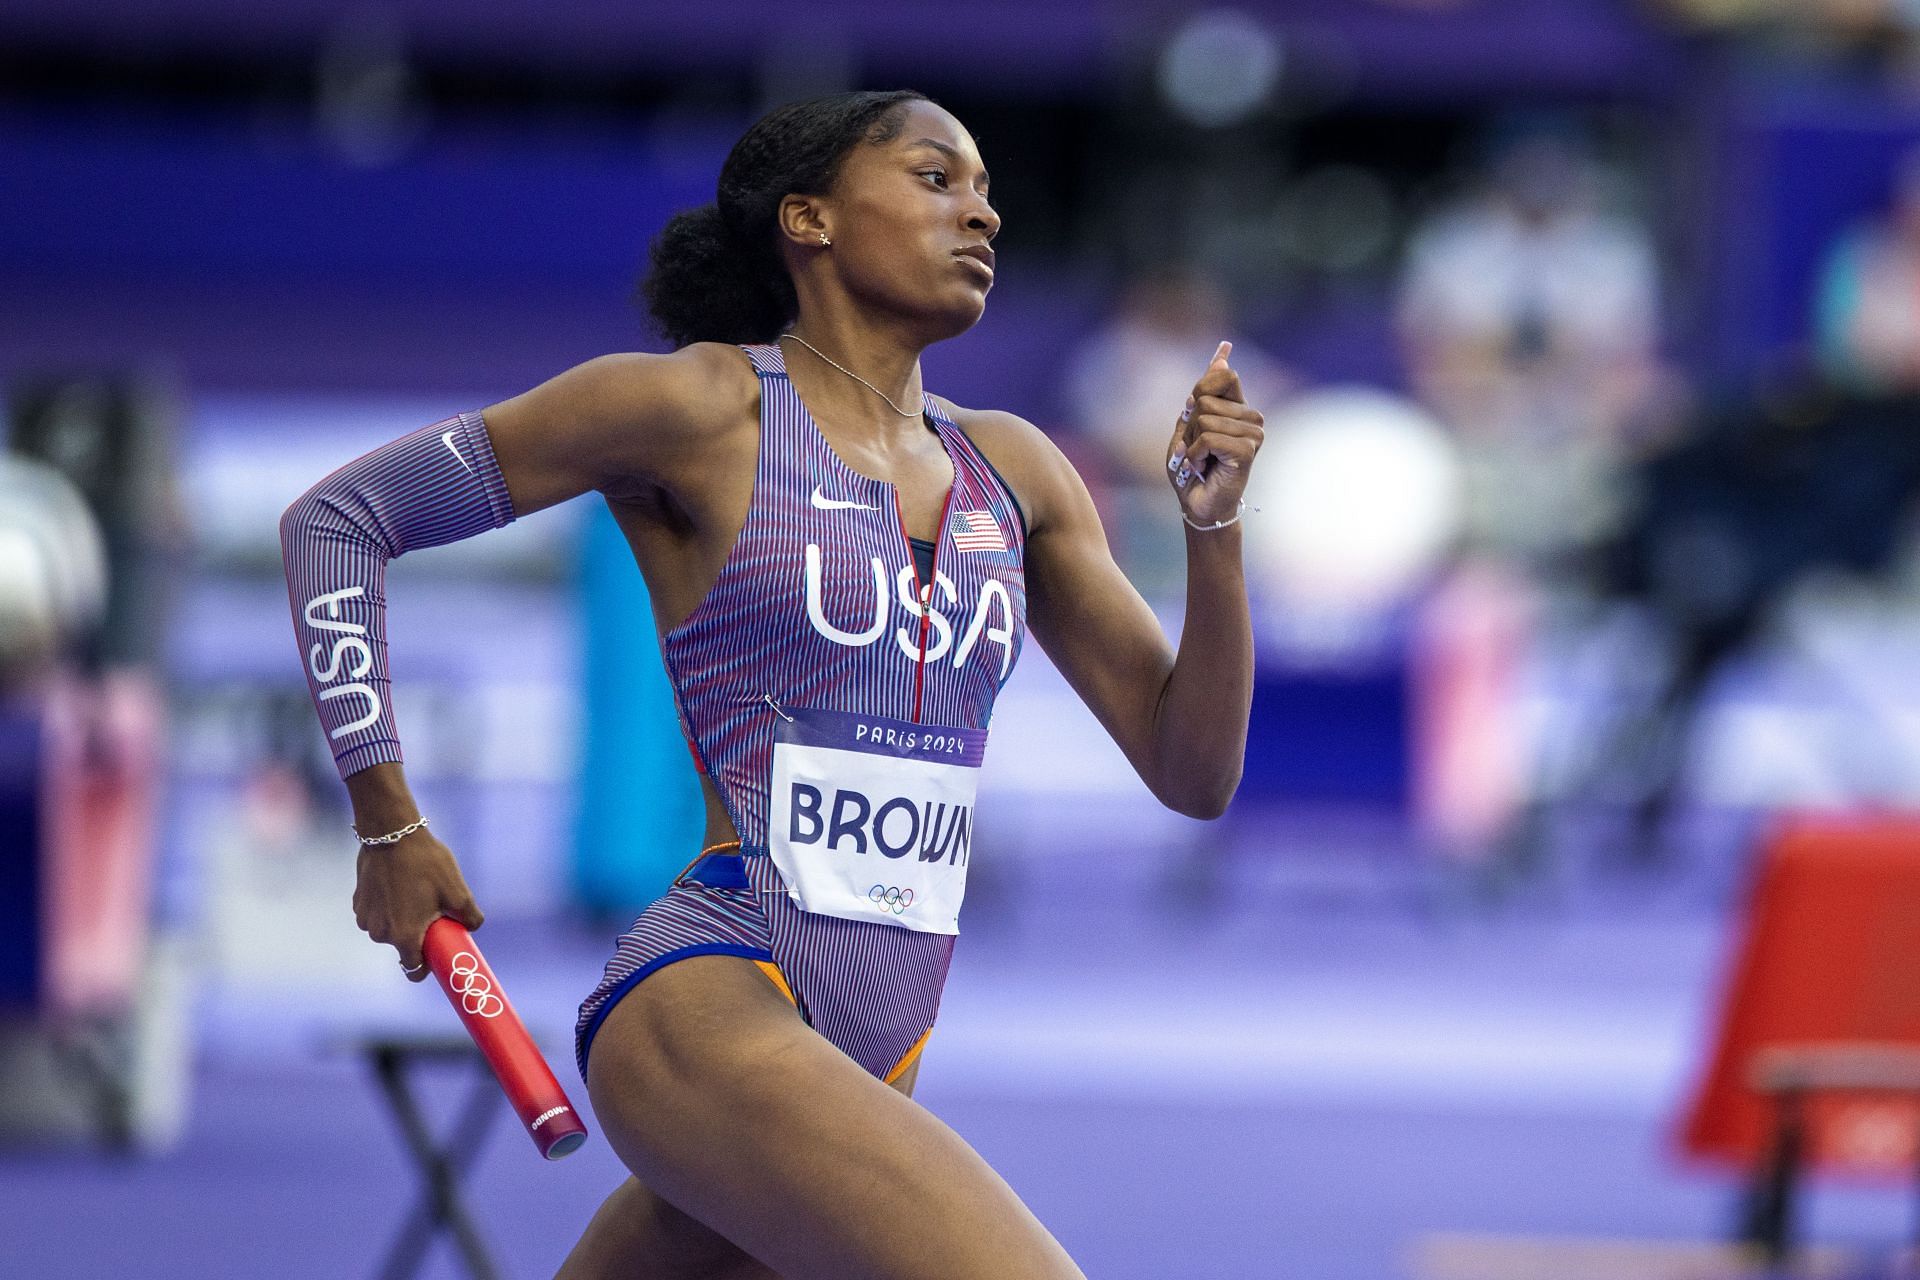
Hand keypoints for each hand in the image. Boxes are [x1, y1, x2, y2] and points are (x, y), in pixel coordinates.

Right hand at [351, 827, 484, 981]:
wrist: (391, 833)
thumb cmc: (426, 863)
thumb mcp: (458, 890)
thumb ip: (470, 916)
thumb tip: (473, 927)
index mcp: (404, 935)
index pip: (414, 969)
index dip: (427, 967)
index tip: (437, 956)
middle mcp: (380, 933)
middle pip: (403, 946)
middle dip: (418, 935)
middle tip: (432, 913)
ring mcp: (366, 918)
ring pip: (388, 930)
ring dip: (402, 920)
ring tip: (415, 893)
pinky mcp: (358, 903)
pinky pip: (377, 915)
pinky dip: (388, 907)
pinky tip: (399, 886)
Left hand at [1166, 340, 1264, 526]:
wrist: (1198, 503)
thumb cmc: (1192, 467)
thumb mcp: (1189, 424)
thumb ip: (1203, 392)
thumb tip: (1222, 353)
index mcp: (1238, 407)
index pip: (1224, 374)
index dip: (1202, 389)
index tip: (1193, 413)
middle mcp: (1250, 418)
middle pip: (1204, 399)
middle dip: (1189, 426)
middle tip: (1196, 449)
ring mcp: (1253, 434)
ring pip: (1205, 419)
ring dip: (1191, 443)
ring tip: (1200, 460)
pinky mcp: (1247, 450)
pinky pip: (1209, 437)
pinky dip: (1196, 454)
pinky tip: (1202, 467)